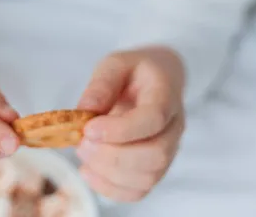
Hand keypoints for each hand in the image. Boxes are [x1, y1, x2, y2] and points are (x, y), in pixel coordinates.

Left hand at [77, 47, 184, 201]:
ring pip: (147, 177)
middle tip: (82, 143)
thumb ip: (101, 84)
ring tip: (83, 152)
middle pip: (155, 154)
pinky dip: (111, 189)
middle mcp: (174, 125)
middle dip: (112, 156)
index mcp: (165, 93)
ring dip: (108, 173)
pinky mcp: (156, 167)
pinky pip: (139, 190)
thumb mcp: (116, 63)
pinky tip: (89, 171)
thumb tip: (83, 111)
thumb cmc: (135, 71)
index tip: (89, 128)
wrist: (157, 79)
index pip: (153, 119)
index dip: (121, 130)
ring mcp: (169, 149)